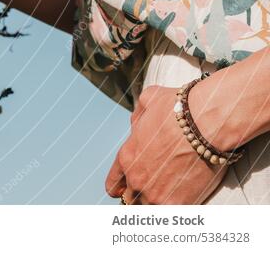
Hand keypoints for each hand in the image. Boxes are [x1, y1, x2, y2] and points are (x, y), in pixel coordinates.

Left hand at [105, 85, 226, 203]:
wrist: (206, 124)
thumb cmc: (177, 109)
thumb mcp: (147, 102)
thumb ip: (138, 117)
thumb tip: (138, 123)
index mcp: (126, 157)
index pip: (113, 183)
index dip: (118, 187)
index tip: (122, 190)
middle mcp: (137, 179)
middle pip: (130, 199)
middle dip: (137, 196)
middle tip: (149, 193)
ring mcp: (156, 194)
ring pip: (148, 210)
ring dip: (154, 205)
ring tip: (164, 200)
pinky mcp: (178, 204)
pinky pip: (169, 216)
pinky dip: (173, 212)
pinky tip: (179, 205)